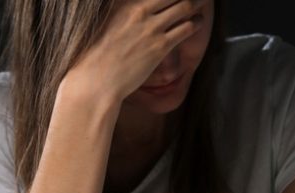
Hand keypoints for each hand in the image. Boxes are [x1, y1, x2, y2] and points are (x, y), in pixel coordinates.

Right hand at [63, 0, 206, 101]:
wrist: (96, 82)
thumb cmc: (95, 58)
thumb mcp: (103, 25)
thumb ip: (121, 14)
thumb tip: (129, 13)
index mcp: (123, 3)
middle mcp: (138, 10)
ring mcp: (150, 27)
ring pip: (185, 5)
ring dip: (196, 3)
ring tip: (199, 4)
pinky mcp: (160, 46)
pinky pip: (187, 28)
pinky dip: (196, 22)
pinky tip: (198, 22)